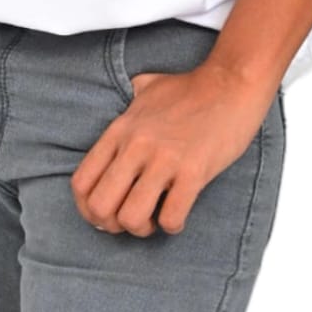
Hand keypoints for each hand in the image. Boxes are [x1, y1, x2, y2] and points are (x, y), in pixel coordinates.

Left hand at [71, 64, 275, 236]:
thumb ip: (129, 97)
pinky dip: (173, 225)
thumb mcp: (147, 87)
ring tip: (155, 216)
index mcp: (120, 130)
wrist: (230, 83)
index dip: (87, 208)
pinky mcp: (193, 171)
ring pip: (131, 218)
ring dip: (142, 228)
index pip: (81, 182)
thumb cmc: (190, 88)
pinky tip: (179, 212)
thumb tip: (126, 97)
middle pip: (100, 207)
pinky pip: (171, 218)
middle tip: (131, 218)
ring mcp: (164, 159)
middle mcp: (136, 145)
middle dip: (112, 224)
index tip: (106, 212)